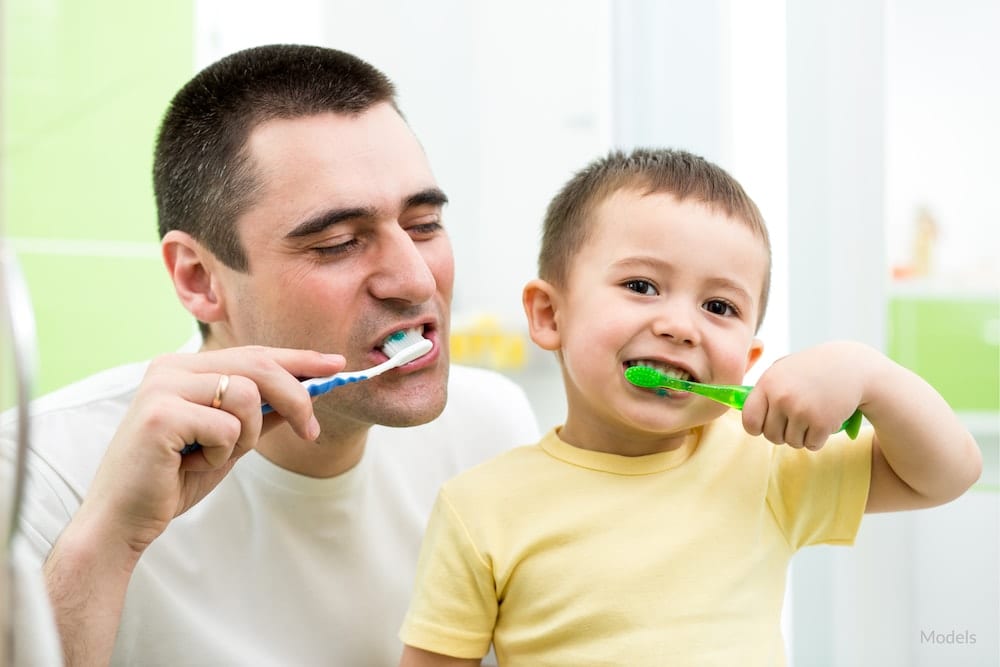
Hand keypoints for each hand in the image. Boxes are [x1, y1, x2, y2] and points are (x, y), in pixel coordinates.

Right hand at [77, 346, 344, 555]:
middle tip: (311, 431)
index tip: (336, 366)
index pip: (254, 353)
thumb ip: (261, 413)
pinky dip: (222, 453)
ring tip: (217, 455)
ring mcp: (162, 387)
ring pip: (245, 395)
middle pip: (257, 365)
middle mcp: (170, 367)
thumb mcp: (230, 440)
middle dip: (296, 397)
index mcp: (184, 367)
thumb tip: (308, 391)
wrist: (124, 519)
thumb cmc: (175, 477)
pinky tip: (192, 464)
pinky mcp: (159, 415)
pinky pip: (226, 427)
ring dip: (248, 435)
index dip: (299, 359)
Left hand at [740, 341, 874, 449]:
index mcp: (767, 384)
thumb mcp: (782, 370)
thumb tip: (734, 404)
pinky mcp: (821, 423)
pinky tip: (824, 420)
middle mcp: (781, 398)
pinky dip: (817, 439)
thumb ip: (763, 390)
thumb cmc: (812, 369)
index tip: (765, 425)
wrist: (851, 367)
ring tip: (811, 416)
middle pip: (771, 436)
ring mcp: (801, 411)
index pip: (749, 420)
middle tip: (796, 419)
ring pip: (791, 442)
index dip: (757, 427)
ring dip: (801, 436)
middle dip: (782, 433)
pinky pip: (811, 445)